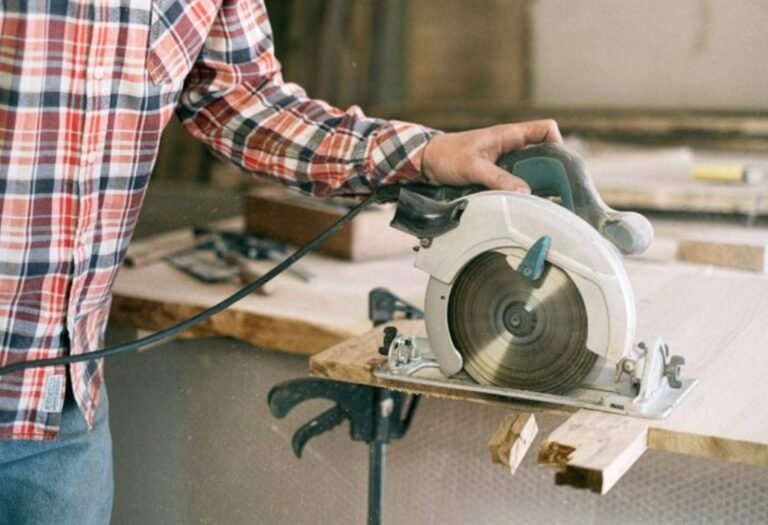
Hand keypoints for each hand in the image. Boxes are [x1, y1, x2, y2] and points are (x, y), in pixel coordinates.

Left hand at [420, 120, 562, 192]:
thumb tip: (526, 192)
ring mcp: (505, 159)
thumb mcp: (474, 167)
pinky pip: (516, 180)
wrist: (427, 161)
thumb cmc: (447, 155)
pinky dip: (520, 190)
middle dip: (551, 170)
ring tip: (540, 200)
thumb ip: (499, 179)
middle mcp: (511, 145)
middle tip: (555, 190)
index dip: (558, 142)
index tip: (559, 165)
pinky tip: (521, 202)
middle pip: (543, 153)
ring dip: (535, 183)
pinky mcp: (497, 173)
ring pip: (531, 169)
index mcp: (509, 134)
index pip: (545, 128)